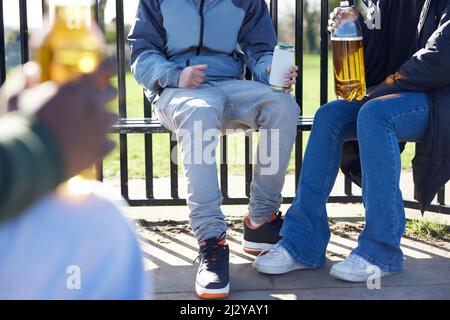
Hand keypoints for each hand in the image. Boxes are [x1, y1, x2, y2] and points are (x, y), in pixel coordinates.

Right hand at [3, 61, 117, 179]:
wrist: (28, 161)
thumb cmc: (20, 126)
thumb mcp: (14, 97)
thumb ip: (24, 80)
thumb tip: (32, 69)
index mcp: (75, 89)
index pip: (100, 71)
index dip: (106, 68)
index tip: (109, 67)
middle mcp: (93, 105)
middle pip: (111, 93)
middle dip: (105, 93)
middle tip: (96, 98)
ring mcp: (100, 128)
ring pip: (112, 118)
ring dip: (104, 119)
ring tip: (90, 125)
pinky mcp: (101, 149)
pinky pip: (110, 143)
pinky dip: (102, 143)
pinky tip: (90, 146)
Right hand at [178, 64, 207, 88]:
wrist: (177, 77)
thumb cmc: (187, 72)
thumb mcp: (192, 67)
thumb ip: (200, 67)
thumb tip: (207, 65)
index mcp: (193, 70)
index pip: (203, 74)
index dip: (201, 75)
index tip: (197, 74)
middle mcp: (191, 75)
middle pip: (202, 80)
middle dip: (199, 80)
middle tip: (194, 78)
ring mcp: (189, 81)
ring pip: (198, 84)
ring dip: (196, 83)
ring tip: (192, 81)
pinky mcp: (187, 86)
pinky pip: (195, 88)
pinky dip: (193, 86)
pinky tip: (190, 84)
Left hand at [266, 65, 298, 93]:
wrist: (271, 82)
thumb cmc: (273, 74)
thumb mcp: (271, 71)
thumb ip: (269, 68)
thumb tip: (268, 68)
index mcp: (289, 70)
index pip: (295, 68)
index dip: (294, 68)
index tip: (290, 68)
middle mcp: (291, 76)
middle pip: (295, 74)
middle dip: (291, 75)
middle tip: (284, 76)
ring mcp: (290, 82)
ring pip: (294, 81)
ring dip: (290, 82)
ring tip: (284, 83)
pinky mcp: (288, 87)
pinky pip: (291, 89)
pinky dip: (289, 90)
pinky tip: (285, 91)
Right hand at [328, 7, 358, 32]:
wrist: (355, 23)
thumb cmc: (354, 16)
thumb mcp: (355, 12)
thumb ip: (353, 9)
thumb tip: (352, 7)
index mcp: (340, 11)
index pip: (336, 10)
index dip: (335, 11)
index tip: (337, 13)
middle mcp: (337, 16)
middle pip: (331, 15)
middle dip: (333, 17)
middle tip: (337, 20)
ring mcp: (335, 22)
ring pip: (330, 21)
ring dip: (331, 23)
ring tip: (336, 25)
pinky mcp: (335, 27)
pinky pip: (330, 28)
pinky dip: (330, 29)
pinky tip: (333, 29)